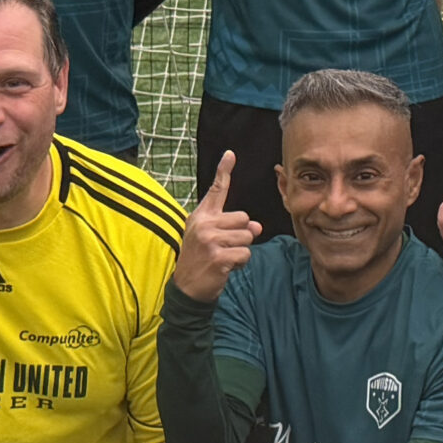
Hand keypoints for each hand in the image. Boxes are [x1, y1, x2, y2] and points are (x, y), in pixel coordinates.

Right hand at [172, 152, 261, 301]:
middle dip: (241, 236)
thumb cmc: (201, 260)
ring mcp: (210, 239)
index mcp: (200, 216)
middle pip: (244, 219)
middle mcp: (203, 224)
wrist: (186, 288)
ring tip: (223, 258)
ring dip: (241, 251)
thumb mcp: (212, 239)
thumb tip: (256, 227)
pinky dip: (240, 263)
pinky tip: (225, 268)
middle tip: (223, 248)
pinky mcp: (218, 256)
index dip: (224, 171)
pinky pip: (246, 254)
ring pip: (248, 237)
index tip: (231, 154)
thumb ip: (233, 227)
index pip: (216, 191)